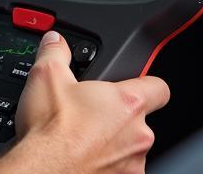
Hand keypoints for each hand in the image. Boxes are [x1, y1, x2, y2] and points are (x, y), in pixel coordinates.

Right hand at [0, 31, 169, 173]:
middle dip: (117, 115)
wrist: (43, 170)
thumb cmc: (51, 129)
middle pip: (139, 119)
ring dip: (112, 142)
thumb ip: (57, 50)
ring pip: (129, 147)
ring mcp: (132, 164)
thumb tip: (56, 41)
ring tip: (82, 137)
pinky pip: (119, 169)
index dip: (146, 83)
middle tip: (90, 112)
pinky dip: (104, 164)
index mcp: (127, 102)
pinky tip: (82, 157)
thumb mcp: (47, 74)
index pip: (158, 87)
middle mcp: (138, 135)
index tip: (133, 85)